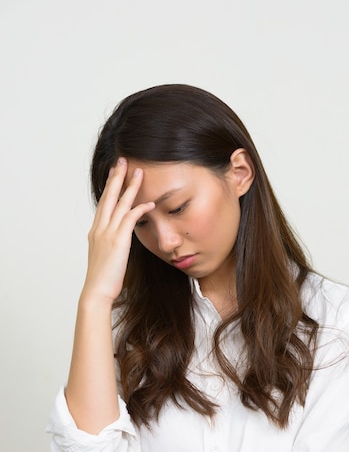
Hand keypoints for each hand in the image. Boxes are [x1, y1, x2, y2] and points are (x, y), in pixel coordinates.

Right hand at [83, 158, 154, 303]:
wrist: (97, 291)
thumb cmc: (103, 278)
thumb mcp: (106, 256)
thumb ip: (112, 244)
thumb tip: (119, 240)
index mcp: (96, 231)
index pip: (103, 203)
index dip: (110, 186)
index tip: (115, 172)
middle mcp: (100, 228)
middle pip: (108, 196)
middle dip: (116, 177)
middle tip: (122, 160)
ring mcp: (108, 233)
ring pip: (119, 203)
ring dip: (130, 186)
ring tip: (139, 172)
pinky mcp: (118, 241)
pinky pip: (130, 219)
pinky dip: (140, 209)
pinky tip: (150, 203)